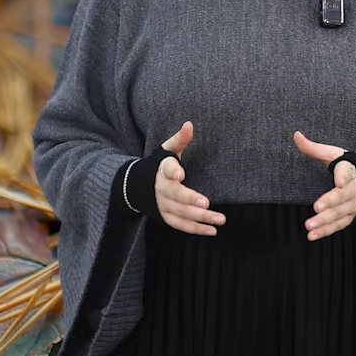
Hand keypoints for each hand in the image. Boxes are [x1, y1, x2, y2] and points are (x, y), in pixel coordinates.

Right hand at [156, 121, 224, 235]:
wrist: (135, 186)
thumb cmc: (158, 165)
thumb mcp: (166, 151)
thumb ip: (179, 139)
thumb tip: (189, 124)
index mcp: (161, 171)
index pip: (166, 170)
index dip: (173, 172)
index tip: (181, 174)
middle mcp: (161, 190)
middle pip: (176, 196)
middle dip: (191, 200)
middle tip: (207, 204)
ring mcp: (163, 206)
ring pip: (180, 214)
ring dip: (199, 218)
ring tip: (219, 220)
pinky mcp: (165, 217)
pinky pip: (180, 225)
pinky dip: (195, 229)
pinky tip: (211, 230)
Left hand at [294, 131, 355, 240]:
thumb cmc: (348, 166)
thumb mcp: (334, 154)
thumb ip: (314, 148)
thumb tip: (296, 135)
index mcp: (350, 170)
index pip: (347, 173)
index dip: (343, 178)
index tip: (339, 183)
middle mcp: (354, 189)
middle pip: (343, 197)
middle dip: (330, 203)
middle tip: (316, 209)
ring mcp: (354, 204)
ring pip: (340, 214)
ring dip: (325, 221)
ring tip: (309, 226)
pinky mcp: (351, 216)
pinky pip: (339, 225)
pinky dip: (326, 231)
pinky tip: (312, 235)